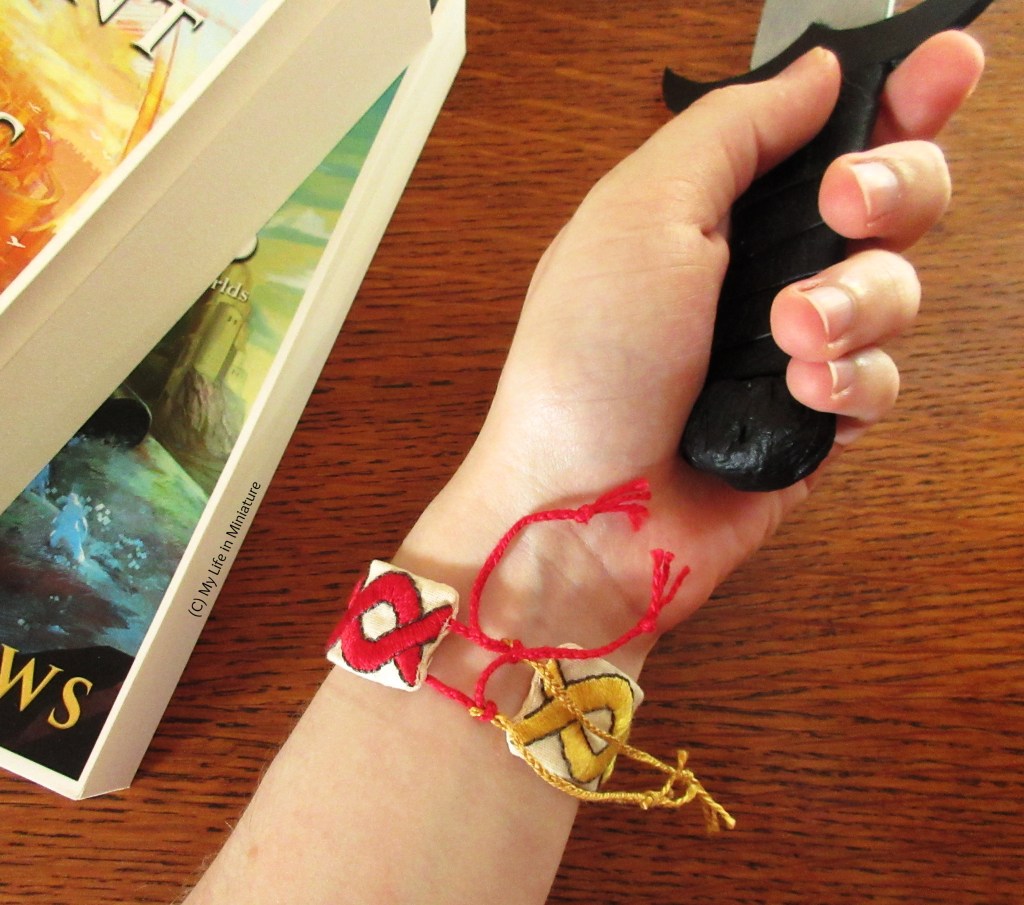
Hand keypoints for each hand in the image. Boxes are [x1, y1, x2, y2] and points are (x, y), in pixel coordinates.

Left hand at [400, 34, 984, 684]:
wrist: (580, 508)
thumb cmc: (587, 360)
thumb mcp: (642, 214)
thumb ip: (732, 133)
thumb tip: (815, 74)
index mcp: (715, 209)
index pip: (828, 132)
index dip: (898, 97)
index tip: (946, 69)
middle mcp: (762, 271)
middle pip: (893, 198)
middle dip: (894, 188)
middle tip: (845, 206)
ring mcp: (793, 348)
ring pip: (898, 289)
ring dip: (855, 300)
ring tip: (789, 332)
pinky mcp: (815, 421)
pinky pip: (883, 381)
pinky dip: (848, 381)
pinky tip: (798, 394)